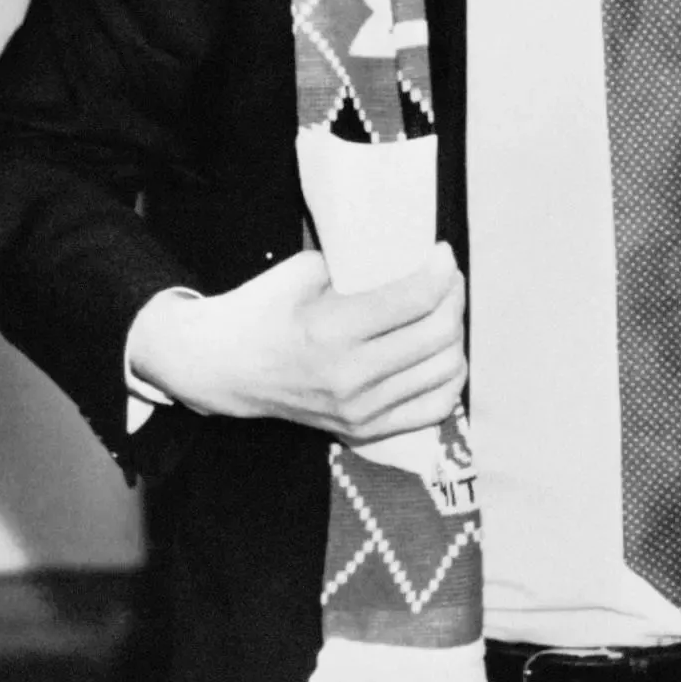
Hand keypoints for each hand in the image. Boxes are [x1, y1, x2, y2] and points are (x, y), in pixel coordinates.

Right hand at [127, 244, 465, 442]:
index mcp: (332, 330)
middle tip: (446, 276)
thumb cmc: (262, 310)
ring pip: (444, 370)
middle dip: (453, 295)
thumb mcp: (303, 270)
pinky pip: (434, 407)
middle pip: (438, 333)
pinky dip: (448, 376)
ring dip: (455, 332)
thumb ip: (357, 263)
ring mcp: (361, 410)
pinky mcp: (365, 430)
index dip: (440, 269)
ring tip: (444, 309)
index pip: (416, 298)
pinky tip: (442, 351)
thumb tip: (408, 254)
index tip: (441, 252)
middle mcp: (351, 377)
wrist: (225, 369)